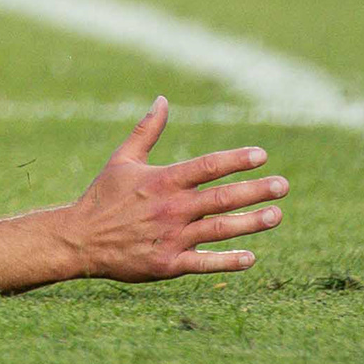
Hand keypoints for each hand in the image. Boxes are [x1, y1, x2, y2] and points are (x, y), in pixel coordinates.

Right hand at [56, 100, 287, 280]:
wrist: (80, 238)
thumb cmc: (103, 196)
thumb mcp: (122, 159)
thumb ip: (146, 130)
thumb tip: (163, 100)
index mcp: (162, 181)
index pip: (207, 166)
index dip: (236, 160)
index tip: (261, 155)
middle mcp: (171, 208)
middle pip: (222, 198)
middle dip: (256, 191)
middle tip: (283, 185)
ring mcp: (172, 237)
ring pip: (221, 230)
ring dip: (252, 222)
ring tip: (277, 214)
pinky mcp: (169, 264)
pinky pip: (205, 262)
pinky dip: (229, 260)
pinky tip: (250, 256)